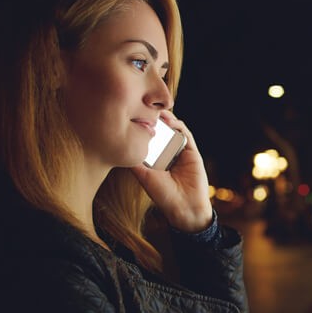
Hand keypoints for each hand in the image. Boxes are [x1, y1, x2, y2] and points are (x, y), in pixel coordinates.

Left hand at [130, 110, 213, 232]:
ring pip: (173, 129)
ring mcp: (180, 150)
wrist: (185, 206)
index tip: (131, 115)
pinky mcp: (192, 151)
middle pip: (160, 130)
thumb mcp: (143, 176)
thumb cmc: (163, 195)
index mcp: (155, 158)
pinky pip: (186, 134)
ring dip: (165, 118)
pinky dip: (178, 125)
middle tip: (143, 106)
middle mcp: (167, 152)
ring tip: (156, 110)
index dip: (141, 126)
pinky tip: (170, 121)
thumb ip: (134, 161)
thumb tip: (119, 145)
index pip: (148, 137)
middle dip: (153, 118)